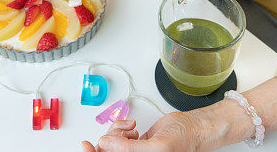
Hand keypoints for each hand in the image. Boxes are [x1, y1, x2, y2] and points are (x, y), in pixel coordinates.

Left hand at [82, 113, 199, 151]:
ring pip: (110, 140)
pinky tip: (133, 127)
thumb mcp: (155, 148)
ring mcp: (129, 151)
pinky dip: (121, 127)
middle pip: (105, 150)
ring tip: (132, 129)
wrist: (191, 127)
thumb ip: (128, 149)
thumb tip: (104, 143)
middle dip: (110, 138)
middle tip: (121, 132)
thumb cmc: (181, 141)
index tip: (85, 145)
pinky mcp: (131, 142)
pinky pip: (117, 134)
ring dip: (117, 130)